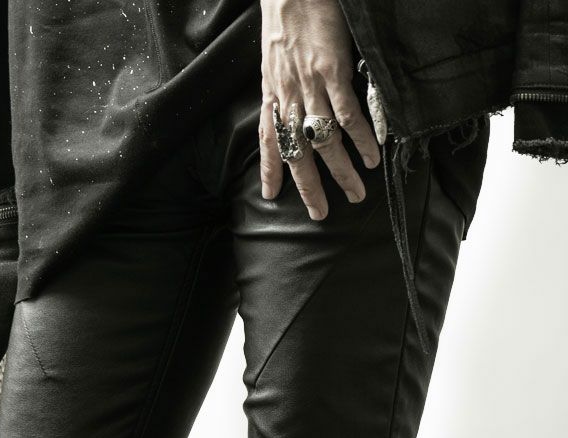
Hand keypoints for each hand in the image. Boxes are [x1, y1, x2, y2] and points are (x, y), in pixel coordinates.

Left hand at [258, 0, 381, 219]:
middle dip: (309, 188)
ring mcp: (309, 85)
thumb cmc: (288, 13)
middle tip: (321, 213)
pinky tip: (372, 155)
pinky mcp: (331, 71)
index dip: (269, 170)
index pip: (268, 140)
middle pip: (297, 153)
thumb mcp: (275, 55)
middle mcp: (288, 95)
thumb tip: (294, 103)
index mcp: (272, 91)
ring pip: (323, 141)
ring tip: (356, 192)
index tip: (270, 196)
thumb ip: (283, 82)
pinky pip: (346, 115)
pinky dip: (361, 138)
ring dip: (341, 171)